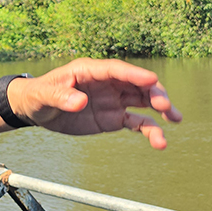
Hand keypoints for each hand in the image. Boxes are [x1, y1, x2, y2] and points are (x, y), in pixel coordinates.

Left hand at [9, 58, 182, 148]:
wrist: (36, 109)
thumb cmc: (38, 94)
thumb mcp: (44, 95)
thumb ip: (61, 97)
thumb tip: (79, 102)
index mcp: (90, 71)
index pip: (116, 70)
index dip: (134, 74)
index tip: (151, 79)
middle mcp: (107, 83)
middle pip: (136, 84)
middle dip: (153, 92)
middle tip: (166, 105)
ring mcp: (113, 100)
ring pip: (142, 102)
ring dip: (160, 110)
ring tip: (175, 120)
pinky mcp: (114, 118)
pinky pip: (136, 123)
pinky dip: (149, 130)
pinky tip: (159, 141)